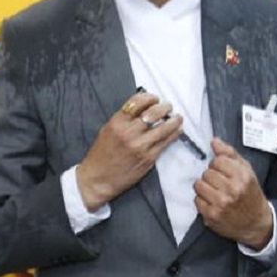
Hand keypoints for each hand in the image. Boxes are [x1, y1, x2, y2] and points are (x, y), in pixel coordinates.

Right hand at [76, 91, 182, 210]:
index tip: (154, 98)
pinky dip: (174, 134)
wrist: (98, 179)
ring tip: (178, 117)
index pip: (138, 102)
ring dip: (174, 120)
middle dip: (164, 106)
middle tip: (168, 106)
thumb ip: (122, 119)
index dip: (150, 97)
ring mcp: (140, 146)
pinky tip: (178, 130)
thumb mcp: (106, 131)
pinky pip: (166, 142)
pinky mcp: (148, 158)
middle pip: (154, 112)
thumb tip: (141, 109)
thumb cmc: (100, 155)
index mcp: (117, 123)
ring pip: (164, 127)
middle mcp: (129, 132)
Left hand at [194, 138, 272, 247]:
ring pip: (198, 185)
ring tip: (214, 192)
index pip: (217, 161)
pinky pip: (197, 200)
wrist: (256, 223)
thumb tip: (214, 141)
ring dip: (204, 187)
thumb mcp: (247, 171)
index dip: (218, 165)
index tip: (223, 171)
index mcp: (243, 176)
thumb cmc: (250, 194)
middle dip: (211, 176)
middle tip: (220, 184)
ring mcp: (221, 203)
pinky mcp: (212, 215)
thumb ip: (230, 154)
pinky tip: (212, 202)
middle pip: (206, 173)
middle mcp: (233, 189)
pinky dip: (202, 200)